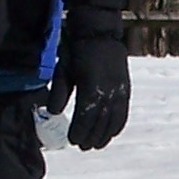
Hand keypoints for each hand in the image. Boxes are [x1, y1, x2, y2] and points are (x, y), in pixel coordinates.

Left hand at [44, 0, 128, 149]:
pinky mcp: (125, 87)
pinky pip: (123, 111)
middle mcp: (108, 91)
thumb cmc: (77, 50)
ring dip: (105, 134)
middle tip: (82, 146)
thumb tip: (53, 112)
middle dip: (91, 136)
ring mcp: (119, 90)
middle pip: (100, 122)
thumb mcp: (63, 70)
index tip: (72, 140)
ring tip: (97, 144)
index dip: (79, 131)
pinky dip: (118, 124)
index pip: (85, 117)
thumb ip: (59, 93)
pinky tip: (113, 132)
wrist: (99, 32)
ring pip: (113, 119)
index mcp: (91, 88)